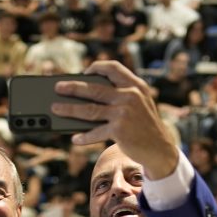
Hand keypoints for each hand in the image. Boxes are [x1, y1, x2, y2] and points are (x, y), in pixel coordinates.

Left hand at [52, 61, 180, 170]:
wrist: (160, 149)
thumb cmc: (144, 125)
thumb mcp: (139, 104)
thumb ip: (120, 95)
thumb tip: (84, 98)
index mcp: (135, 85)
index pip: (113, 68)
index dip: (96, 67)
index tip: (84, 72)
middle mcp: (130, 96)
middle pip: (94, 88)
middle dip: (73, 87)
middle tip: (58, 87)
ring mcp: (124, 112)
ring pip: (89, 109)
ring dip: (69, 109)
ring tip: (56, 109)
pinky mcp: (119, 129)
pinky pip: (95, 132)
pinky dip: (84, 137)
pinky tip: (75, 139)